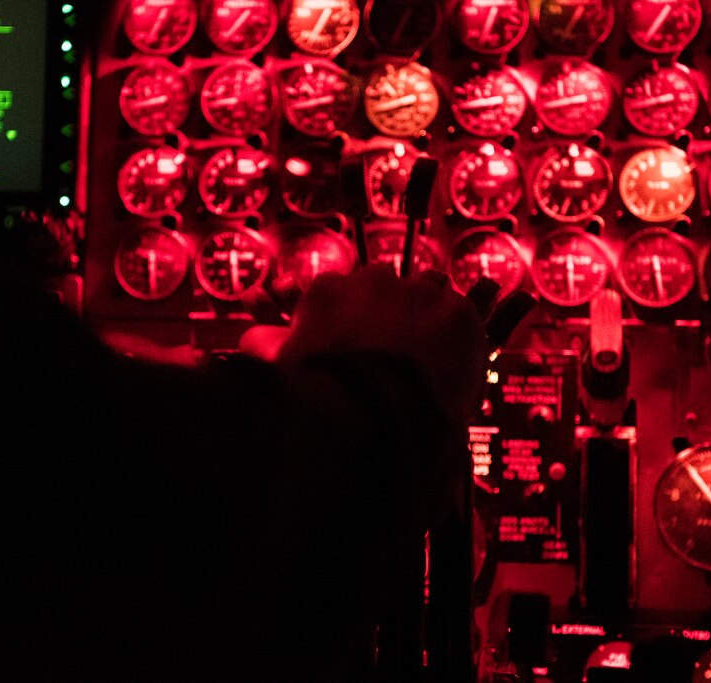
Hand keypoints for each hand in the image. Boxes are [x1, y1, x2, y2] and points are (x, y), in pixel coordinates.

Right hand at [244, 266, 487, 419]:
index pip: (340, 294)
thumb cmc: (321, 400)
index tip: (357, 343)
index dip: (350, 320)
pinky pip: (460, 316)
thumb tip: (250, 337)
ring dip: (426, 320)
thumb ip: (264, 346)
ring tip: (425, 359)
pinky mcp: (455, 311)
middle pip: (385, 290)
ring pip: (426, 296)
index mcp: (326, 291)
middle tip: (395, 354)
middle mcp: (371, 280)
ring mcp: (418, 292)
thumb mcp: (282, 369)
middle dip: (389, 315)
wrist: (372, 421)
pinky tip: (450, 364)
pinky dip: (458, 338)